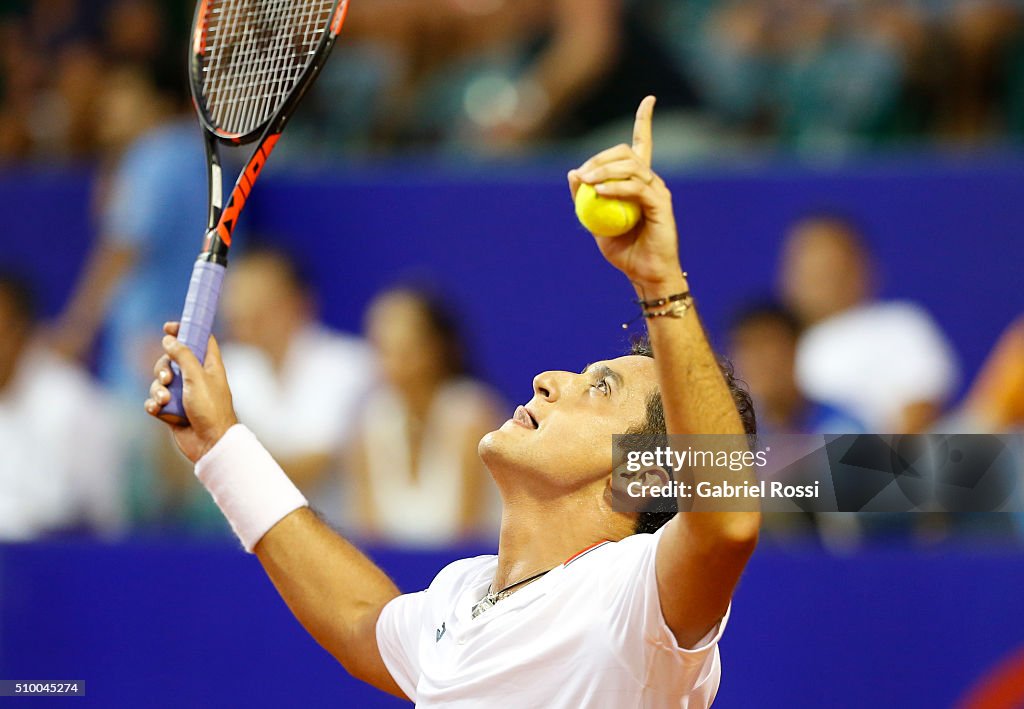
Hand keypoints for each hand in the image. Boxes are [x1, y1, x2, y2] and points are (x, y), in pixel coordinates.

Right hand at [144, 321, 237, 462]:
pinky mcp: (173, 410)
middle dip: (162, 367)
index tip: (168, 327)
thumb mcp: (197, 377)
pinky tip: (158, 409)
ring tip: (164, 399)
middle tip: (167, 377)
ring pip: (160, 382)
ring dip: (157, 389)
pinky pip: (155, 401)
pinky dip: (154, 404)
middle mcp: (196, 378)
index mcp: (209, 366)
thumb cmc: (210, 409)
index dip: (185, 330)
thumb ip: (183, 356)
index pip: (199, 340)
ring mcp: (184, 394)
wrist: (209, 443)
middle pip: (172, 360)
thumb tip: (168, 339)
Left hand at [567, 96, 684, 292]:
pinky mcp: (660, 204)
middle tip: (581, 176)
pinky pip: (636, 188)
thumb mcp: (594, 223)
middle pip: (627, 153)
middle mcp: (650, 181)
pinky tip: (600, 192)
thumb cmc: (624, 251)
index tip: (650, 99)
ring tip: (587, 183)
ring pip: (631, 167)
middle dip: (601, 158)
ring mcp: (657, 191)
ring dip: (604, 171)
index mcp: (638, 182)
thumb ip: (584, 199)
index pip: (642, 145)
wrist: (644, 274)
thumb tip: (572, 173)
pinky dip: (615, 187)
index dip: (645, 120)